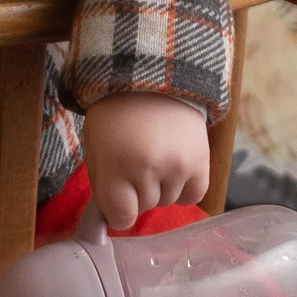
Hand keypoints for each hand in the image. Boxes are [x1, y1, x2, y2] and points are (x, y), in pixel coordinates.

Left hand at [81, 93, 211, 230]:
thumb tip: (112, 217)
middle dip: (134, 194)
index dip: (116, 213)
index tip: (115, 204)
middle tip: (132, 165)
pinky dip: (182, 188)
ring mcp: (178, 167)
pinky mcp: (201, 163)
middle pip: (143, 208)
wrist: (153, 79)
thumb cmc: (116, 113)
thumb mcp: (95, 144)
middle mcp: (148, 168)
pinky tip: (172, 168)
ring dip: (158, 189)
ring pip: (167, 202)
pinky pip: (192, 196)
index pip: (120, 215)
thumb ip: (103, 182)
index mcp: (116, 162)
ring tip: (152, 159)